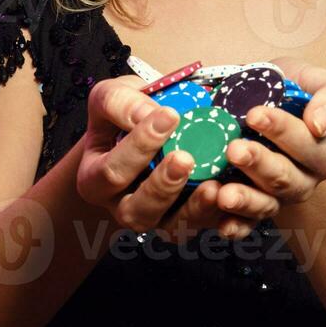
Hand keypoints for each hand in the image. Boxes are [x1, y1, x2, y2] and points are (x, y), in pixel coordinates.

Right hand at [76, 74, 281, 244]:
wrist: (137, 135)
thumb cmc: (122, 117)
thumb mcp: (110, 99)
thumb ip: (121, 103)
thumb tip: (149, 113)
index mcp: (96, 179)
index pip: (113, 170)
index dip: (140, 145)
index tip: (170, 115)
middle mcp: (122, 206)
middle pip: (137, 210)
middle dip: (163, 185)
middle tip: (186, 157)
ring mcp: (156, 218)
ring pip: (171, 227)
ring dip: (193, 208)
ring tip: (213, 185)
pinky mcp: (185, 222)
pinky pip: (202, 227)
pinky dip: (217, 216)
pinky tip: (229, 196)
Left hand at [217, 57, 325, 214]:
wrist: (264, 103)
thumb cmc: (292, 92)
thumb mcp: (318, 82)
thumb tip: (319, 125)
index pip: (308, 145)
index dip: (282, 130)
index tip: (255, 114)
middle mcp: (305, 180)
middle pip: (285, 178)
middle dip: (259, 164)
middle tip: (234, 149)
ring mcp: (279, 198)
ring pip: (266, 204)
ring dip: (245, 200)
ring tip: (224, 194)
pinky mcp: (253, 209)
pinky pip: (247, 224)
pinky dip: (234, 226)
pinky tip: (221, 224)